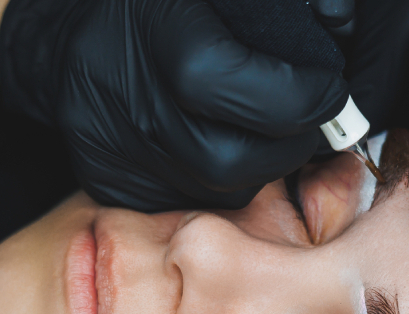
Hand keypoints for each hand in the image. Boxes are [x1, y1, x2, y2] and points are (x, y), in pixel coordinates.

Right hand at [0, 0, 348, 210]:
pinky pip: (189, 199)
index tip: (328, 90)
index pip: (235, 87)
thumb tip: (339, 30)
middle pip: (230, 160)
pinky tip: (217, 145)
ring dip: (257, 167)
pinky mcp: (111, 184)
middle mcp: (127, 100)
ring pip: (218, 190)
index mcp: (152, 30)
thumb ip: (275, 11)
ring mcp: (114, 152)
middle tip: (306, 121)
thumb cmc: (155, 10)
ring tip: (260, 130)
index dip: (297, 97)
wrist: (70, 40)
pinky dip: (219, 181)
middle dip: (287, 147)